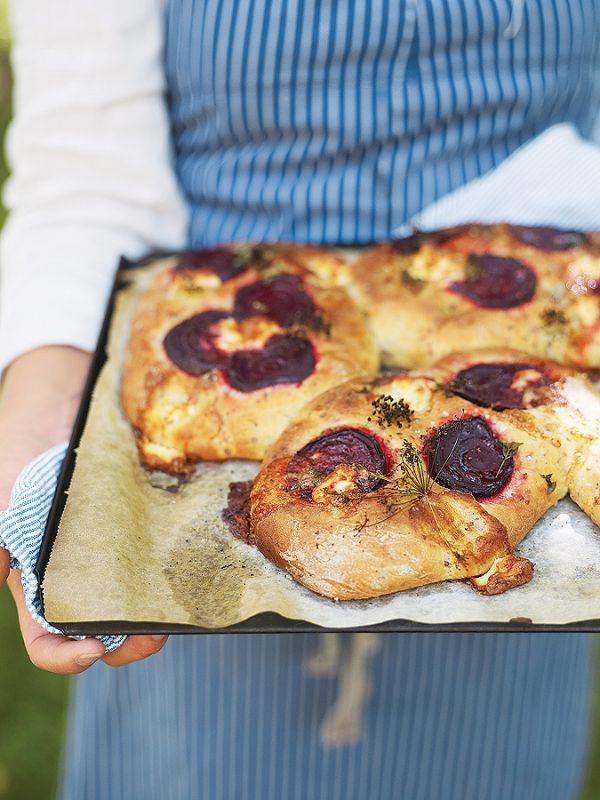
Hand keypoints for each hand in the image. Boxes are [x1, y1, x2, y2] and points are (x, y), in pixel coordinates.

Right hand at [0, 346, 167, 672]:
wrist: (59, 391)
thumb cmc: (20, 438)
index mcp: (37, 576)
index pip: (46, 637)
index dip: (64, 655)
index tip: (88, 651)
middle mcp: (82, 570)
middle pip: (106, 628)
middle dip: (131, 642)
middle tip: (154, 634)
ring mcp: (120, 546)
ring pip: (143, 598)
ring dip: (163, 612)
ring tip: (183, 606)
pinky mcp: (151, 519)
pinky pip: (168, 550)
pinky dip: (183, 564)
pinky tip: (200, 561)